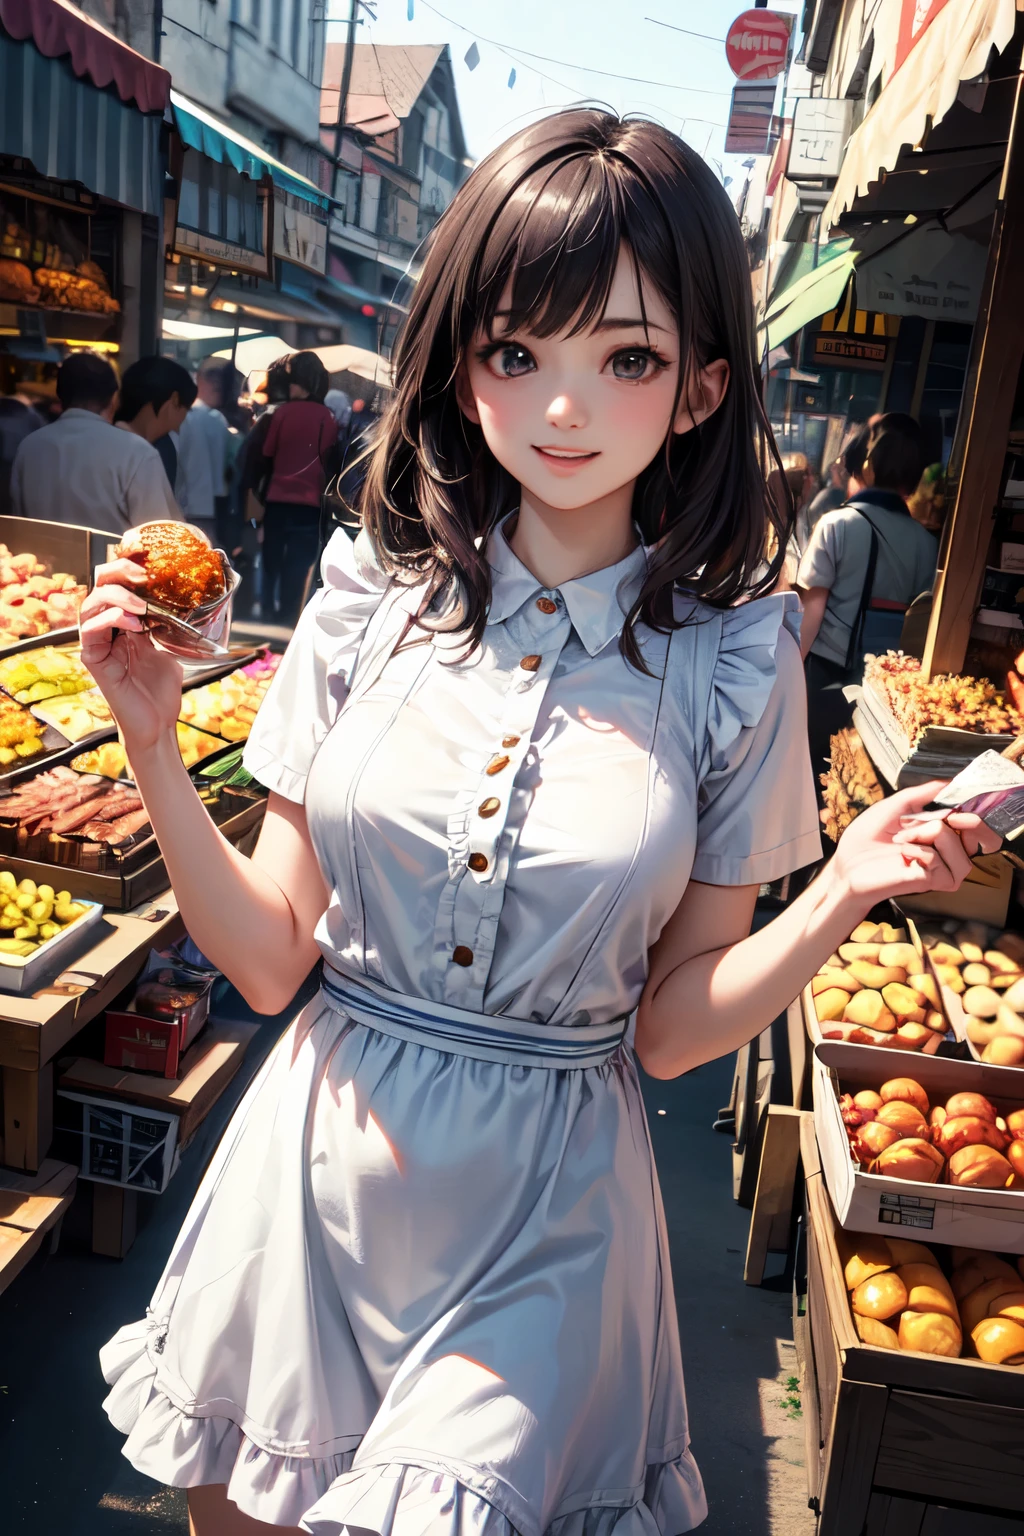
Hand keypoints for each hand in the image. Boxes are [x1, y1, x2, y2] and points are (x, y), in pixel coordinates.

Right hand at [79, 558, 182, 752]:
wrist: (158, 723)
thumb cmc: (161, 690)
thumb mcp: (169, 647)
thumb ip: (166, 623)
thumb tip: (179, 599)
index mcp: (123, 622)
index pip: (115, 584)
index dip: (126, 568)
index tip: (148, 563)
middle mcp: (106, 629)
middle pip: (98, 587)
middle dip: (118, 574)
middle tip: (142, 575)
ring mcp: (97, 643)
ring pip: (91, 605)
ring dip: (116, 597)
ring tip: (139, 603)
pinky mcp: (93, 660)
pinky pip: (91, 631)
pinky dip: (111, 620)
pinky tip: (132, 623)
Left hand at [830, 780, 1002, 907]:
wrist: (846, 863)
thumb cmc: (866, 838)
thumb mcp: (896, 805)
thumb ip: (924, 793)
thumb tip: (949, 781)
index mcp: (940, 832)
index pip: (976, 825)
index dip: (976, 811)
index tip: (961, 802)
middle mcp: (945, 851)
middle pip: (984, 837)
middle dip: (968, 820)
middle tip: (947, 815)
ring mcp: (940, 867)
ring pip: (960, 847)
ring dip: (929, 833)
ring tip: (904, 837)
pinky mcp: (930, 881)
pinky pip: (940, 862)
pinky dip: (920, 851)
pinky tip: (903, 852)